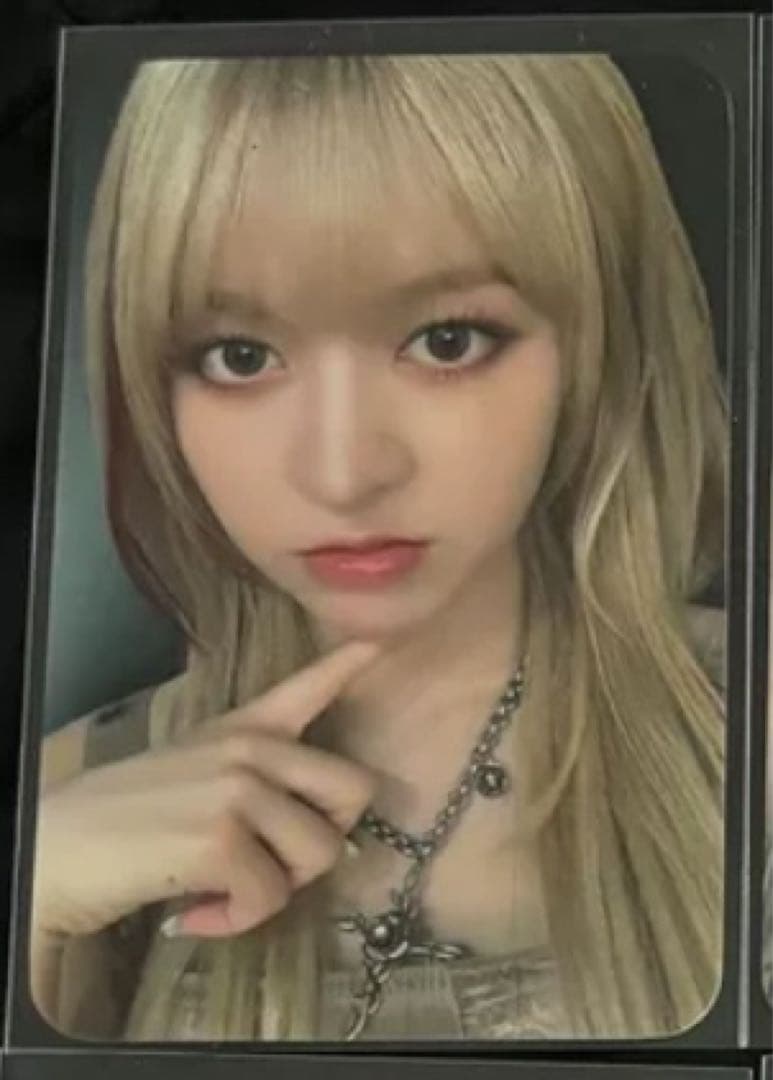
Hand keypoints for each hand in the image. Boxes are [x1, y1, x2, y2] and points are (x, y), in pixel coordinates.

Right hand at [33, 640, 380, 939]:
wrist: (58, 846)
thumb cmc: (126, 817)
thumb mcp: (196, 773)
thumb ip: (257, 787)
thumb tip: (331, 839)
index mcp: (244, 730)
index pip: (307, 689)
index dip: (347, 667)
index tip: (378, 641)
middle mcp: (251, 749)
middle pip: (351, 792)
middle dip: (325, 840)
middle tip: (276, 863)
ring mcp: (239, 788)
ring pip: (319, 854)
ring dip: (276, 891)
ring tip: (224, 889)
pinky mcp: (221, 838)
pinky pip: (270, 899)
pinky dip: (236, 921)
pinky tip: (195, 910)